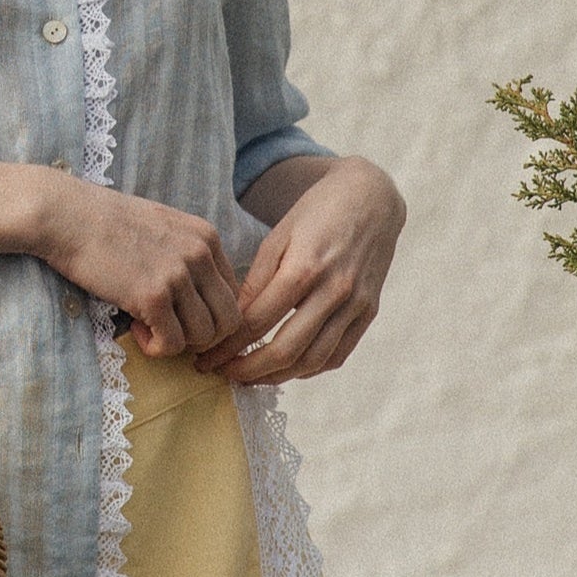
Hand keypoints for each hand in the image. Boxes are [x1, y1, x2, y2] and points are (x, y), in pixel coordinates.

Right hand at [34, 174, 249, 357]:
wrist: (66, 215)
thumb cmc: (105, 223)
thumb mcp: (162, 226)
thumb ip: (187, 255)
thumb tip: (198, 298)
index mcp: (206, 237)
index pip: (234, 293)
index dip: (210, 314)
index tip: (182, 316)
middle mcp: (200, 254)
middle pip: (229, 320)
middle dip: (202, 336)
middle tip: (171, 330)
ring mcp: (178, 275)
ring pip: (204, 336)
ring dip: (177, 342)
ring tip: (148, 326)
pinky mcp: (153, 295)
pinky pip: (172, 344)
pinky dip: (155, 347)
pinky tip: (135, 329)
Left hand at [197, 157, 404, 383]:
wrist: (371, 198)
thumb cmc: (316, 213)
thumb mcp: (278, 237)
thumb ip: (255, 281)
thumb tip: (230, 323)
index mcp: (304, 268)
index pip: (257, 322)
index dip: (227, 346)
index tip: (206, 358)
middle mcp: (334, 290)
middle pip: (286, 350)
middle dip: (248, 371)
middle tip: (222, 373)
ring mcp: (356, 305)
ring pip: (313, 361)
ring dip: (277, 377)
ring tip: (249, 377)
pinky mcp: (370, 312)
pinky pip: (337, 355)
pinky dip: (309, 369)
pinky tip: (286, 367)